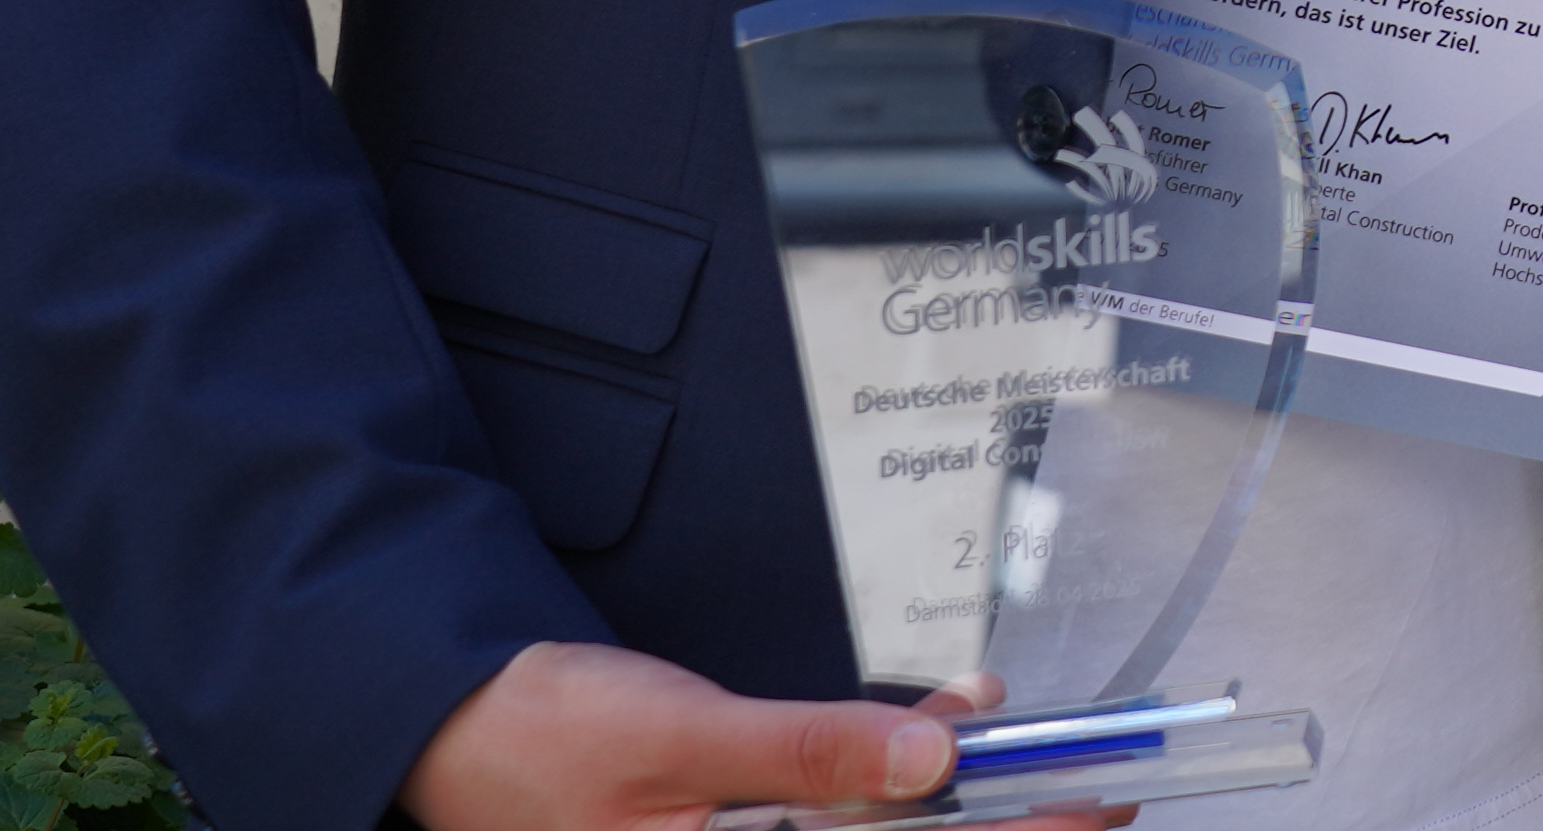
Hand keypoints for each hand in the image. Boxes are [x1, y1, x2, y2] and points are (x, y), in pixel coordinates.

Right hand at [400, 643, 1049, 830]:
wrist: (453, 725)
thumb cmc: (542, 738)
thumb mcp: (681, 735)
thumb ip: (806, 750)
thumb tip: (926, 758)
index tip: (1088, 807)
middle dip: (996, 822)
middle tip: (1088, 779)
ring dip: (950, 793)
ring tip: (1005, 727)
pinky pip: (839, 817)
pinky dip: (893, 774)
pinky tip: (934, 721)